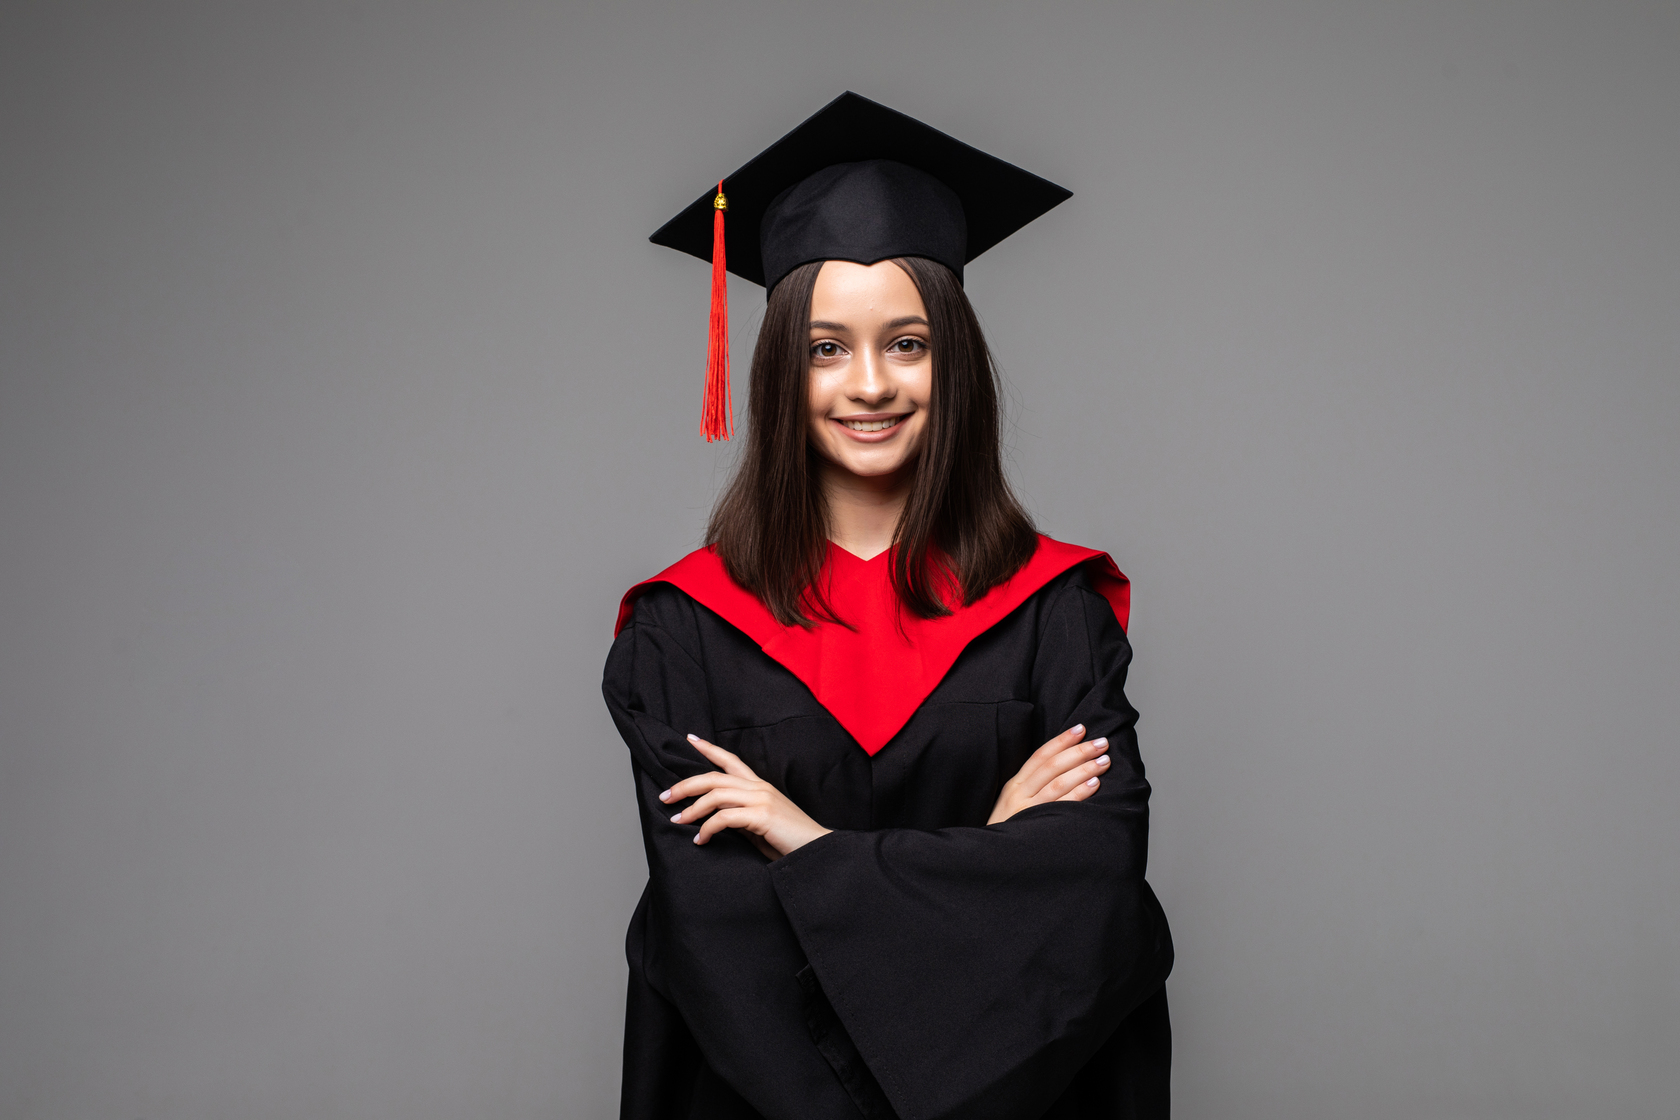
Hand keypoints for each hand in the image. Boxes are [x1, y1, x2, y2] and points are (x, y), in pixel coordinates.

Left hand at [660, 735, 832, 859]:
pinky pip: (724, 817)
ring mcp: (761, 799)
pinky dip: (707, 828)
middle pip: (714, 777)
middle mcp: (759, 787)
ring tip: (678, 820)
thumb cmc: (789, 841)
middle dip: (686, 785)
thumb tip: (714, 818)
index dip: (709, 749)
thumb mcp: (760, 824)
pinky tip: (701, 840)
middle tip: (666, 796)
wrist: (817, 851)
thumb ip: (741, 816)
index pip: (731, 760)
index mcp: (760, 786)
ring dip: (692, 808)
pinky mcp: (762, 816)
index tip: (690, 739)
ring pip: (715, 794)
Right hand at [987, 723, 1110, 824]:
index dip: (1062, 740)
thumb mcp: (1012, 803)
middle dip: (1079, 751)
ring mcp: (1027, 809)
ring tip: (1103, 761)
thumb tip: (1063, 768)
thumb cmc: (1007, 829)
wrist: (991, 856)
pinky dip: (1079, 793)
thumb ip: (1032, 787)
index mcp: (1015, 784)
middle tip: (1102, 743)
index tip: (1081, 728)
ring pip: (1058, 782)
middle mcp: (1020, 793)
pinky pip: (1061, 805)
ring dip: (1084, 769)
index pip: (1040, 755)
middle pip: (1052, 765)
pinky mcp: (1035, 825)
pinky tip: (1094, 785)